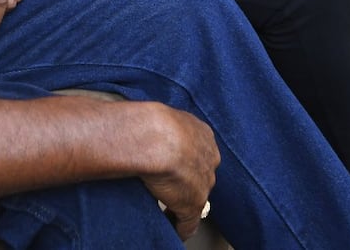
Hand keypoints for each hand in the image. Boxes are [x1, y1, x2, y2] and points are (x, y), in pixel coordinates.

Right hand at [137, 103, 218, 238]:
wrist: (157, 138)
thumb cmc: (152, 123)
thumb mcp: (159, 118)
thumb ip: (159, 127)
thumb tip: (140, 128)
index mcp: (203, 135)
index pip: (198, 151)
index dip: (186, 160)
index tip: (173, 165)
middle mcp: (209, 158)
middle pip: (202, 174)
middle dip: (188, 180)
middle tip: (169, 185)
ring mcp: (204, 183)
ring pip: (196, 197)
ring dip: (182, 202)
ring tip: (167, 207)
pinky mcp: (193, 205)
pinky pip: (188, 222)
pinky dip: (179, 228)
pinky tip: (171, 230)